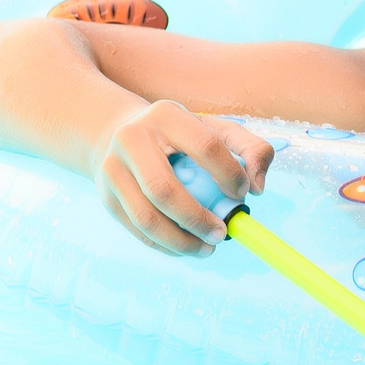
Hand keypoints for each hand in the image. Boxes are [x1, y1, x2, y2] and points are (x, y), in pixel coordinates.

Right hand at [89, 101, 271, 256]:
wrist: (120, 135)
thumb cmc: (181, 137)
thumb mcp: (216, 130)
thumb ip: (252, 150)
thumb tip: (258, 187)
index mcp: (166, 116)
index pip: (205, 146)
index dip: (229, 174)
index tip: (242, 194)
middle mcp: (132, 139)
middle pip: (164, 190)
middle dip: (197, 220)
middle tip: (222, 234)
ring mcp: (113, 169)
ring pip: (147, 218)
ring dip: (181, 242)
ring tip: (207, 248)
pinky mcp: (106, 196)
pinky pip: (138, 231)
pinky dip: (166, 246)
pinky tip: (186, 246)